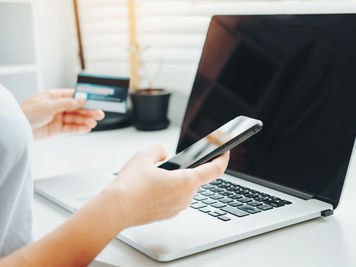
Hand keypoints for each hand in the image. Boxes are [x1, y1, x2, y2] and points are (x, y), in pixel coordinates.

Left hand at [20, 89, 104, 139]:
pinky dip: (79, 128)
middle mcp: (57, 107)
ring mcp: (57, 118)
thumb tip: (81, 99)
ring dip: (85, 120)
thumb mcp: (48, 106)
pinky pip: (71, 128)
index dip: (85, 98)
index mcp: (53, 96)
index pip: (73, 96)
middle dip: (88, 111)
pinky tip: (86, 128)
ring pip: (75, 119)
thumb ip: (67, 103)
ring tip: (93, 123)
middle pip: (76, 108)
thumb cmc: (26, 114)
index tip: (95, 100)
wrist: (17, 130)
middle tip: (99, 113)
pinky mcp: (56, 129)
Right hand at [107, 145, 229, 227]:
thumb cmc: (130, 187)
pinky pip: (174, 198)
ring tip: (159, 172)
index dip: (223, 158)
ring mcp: (176, 208)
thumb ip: (158, 150)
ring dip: (177, 179)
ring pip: (184, 189)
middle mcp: (185, 198)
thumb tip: (162, 153)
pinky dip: (169, 190)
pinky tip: (153, 185)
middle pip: (196, 179)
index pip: (215, 169)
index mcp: (186, 182)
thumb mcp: (144, 156)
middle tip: (180, 160)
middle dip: (190, 168)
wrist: (115, 211)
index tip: (225, 152)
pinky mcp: (166, 214)